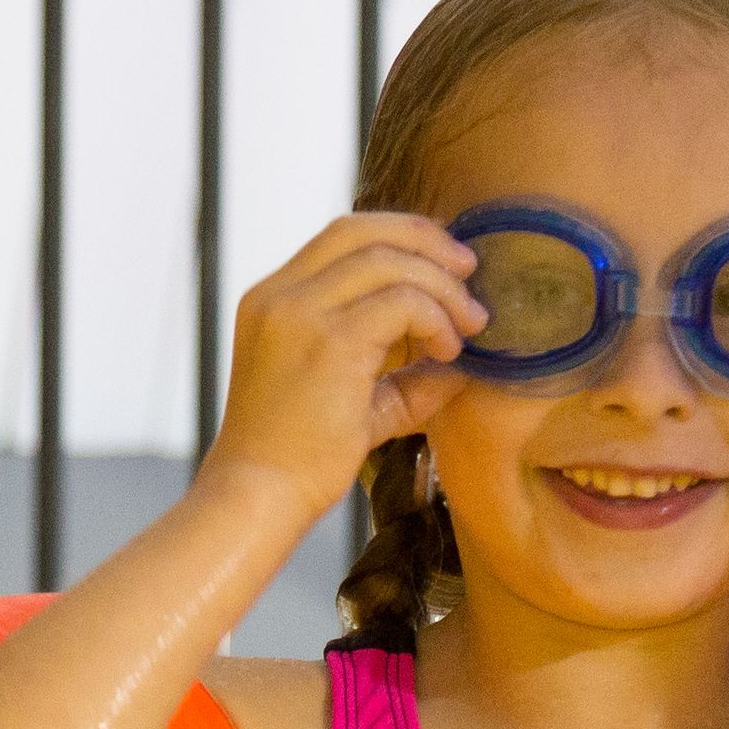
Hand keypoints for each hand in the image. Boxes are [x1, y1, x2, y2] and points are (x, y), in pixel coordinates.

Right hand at [201, 213, 487, 520]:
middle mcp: (279, 294)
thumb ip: (401, 377)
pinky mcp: (329, 342)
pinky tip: (448, 352)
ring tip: (469, 325)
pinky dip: (435, 318)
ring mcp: (299, 313)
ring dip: (442, 286)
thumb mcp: (352, 403)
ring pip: (388, 260)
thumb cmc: (297, 460)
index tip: (444, 263)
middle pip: (363, 230)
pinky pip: (401, 302)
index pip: (342, 236)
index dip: (401, 236)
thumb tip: (460, 367)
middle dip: (428, 242)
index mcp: (273, 298)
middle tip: (470, 273)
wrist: (258, 498)